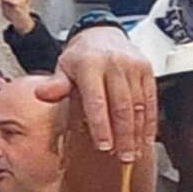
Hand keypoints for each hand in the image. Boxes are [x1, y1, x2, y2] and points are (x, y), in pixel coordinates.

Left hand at [35, 26, 154, 161]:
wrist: (103, 33)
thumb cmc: (81, 57)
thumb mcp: (63, 67)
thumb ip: (55, 85)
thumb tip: (42, 95)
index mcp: (90, 64)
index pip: (96, 100)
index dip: (101, 125)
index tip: (104, 146)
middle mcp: (114, 64)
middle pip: (121, 106)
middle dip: (123, 135)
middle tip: (122, 158)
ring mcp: (134, 67)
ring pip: (138, 105)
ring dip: (137, 132)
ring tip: (133, 154)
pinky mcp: (147, 70)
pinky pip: (150, 100)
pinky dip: (149, 121)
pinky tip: (146, 139)